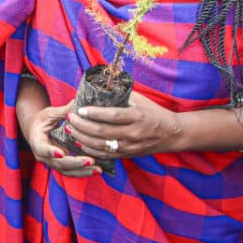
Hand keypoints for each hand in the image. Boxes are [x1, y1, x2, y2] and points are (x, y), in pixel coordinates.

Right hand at [20, 101, 97, 176]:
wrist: (36, 130)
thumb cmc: (43, 120)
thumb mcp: (50, 114)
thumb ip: (63, 111)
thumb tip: (77, 101)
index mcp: (37, 141)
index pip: (43, 149)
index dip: (51, 152)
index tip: (61, 153)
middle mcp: (43, 156)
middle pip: (59, 163)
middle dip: (75, 163)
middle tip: (90, 161)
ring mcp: (52, 163)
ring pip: (67, 172)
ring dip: (83, 172)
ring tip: (98, 169)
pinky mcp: (61, 166)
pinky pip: (72, 172)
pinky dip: (84, 172)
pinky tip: (96, 170)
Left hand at [65, 91, 181, 159]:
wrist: (172, 133)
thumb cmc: (153, 112)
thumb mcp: (140, 100)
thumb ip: (120, 95)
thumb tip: (98, 87)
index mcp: (136, 116)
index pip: (111, 115)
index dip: (93, 113)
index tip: (79, 109)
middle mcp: (133, 133)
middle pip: (101, 132)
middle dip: (81, 125)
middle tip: (69, 118)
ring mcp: (129, 146)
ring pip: (100, 145)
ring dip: (82, 138)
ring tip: (70, 129)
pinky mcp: (127, 155)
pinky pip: (105, 154)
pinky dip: (90, 149)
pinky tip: (80, 142)